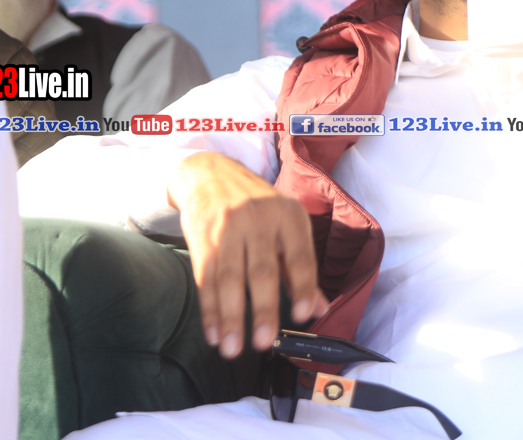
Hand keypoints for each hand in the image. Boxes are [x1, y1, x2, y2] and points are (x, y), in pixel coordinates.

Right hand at [169, 152, 327, 358]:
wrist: (210, 174)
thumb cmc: (256, 206)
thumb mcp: (286, 225)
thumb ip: (301, 267)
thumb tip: (320, 308)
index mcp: (289, 215)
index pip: (300, 256)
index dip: (302, 286)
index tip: (303, 315)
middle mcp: (259, 218)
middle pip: (263, 271)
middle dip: (263, 310)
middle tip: (264, 343)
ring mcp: (228, 228)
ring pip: (230, 279)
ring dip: (231, 317)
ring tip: (232, 348)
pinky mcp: (202, 238)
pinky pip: (205, 279)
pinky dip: (209, 309)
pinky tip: (214, 332)